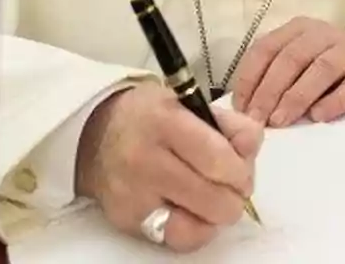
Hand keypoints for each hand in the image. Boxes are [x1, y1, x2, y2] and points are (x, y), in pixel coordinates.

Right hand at [75, 83, 262, 252]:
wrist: (92, 135)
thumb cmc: (147, 118)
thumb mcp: (186, 103)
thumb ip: (229, 124)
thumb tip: (251, 149)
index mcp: (163, 121)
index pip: (219, 159)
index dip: (241, 170)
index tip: (239, 169)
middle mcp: (144, 158)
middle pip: (215, 199)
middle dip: (233, 195)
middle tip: (227, 185)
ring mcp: (134, 194)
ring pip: (200, 225)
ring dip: (214, 215)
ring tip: (207, 198)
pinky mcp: (128, 219)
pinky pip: (178, 240)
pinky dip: (193, 230)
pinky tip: (189, 211)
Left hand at [231, 17, 344, 126]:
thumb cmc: (321, 77)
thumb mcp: (293, 71)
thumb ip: (269, 80)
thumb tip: (243, 108)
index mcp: (296, 29)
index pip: (265, 49)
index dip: (249, 78)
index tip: (241, 108)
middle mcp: (322, 33)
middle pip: (291, 58)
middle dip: (270, 91)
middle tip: (259, 119)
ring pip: (321, 68)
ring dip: (297, 96)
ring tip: (282, 121)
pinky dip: (335, 101)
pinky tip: (319, 117)